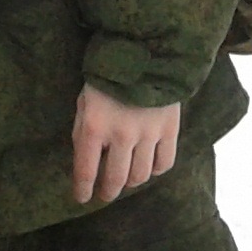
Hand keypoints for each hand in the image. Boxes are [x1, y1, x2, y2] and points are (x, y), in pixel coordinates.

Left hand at [70, 85, 180, 203]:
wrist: (143, 52)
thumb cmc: (106, 78)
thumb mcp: (83, 103)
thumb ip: (83, 133)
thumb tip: (86, 162)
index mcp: (94, 127)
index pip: (86, 170)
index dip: (83, 189)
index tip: (81, 198)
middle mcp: (121, 135)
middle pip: (116, 179)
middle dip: (108, 191)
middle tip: (105, 195)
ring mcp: (148, 134)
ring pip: (141, 175)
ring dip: (131, 181)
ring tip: (126, 179)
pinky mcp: (170, 129)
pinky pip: (165, 163)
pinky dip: (156, 170)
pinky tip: (149, 167)